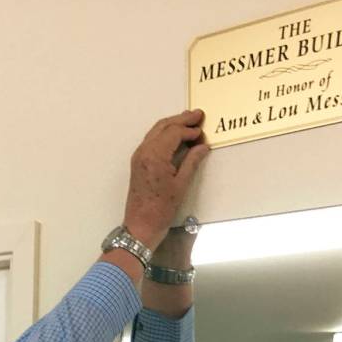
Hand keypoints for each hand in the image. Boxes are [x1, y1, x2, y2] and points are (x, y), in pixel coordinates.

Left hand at [123, 110, 208, 252]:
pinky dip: (164, 134)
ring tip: (188, 121)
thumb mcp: (181, 185)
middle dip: (181, 120)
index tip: (202, 130)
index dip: (189, 129)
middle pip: (163, 126)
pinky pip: (151, 140)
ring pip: (156, 131)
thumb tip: (202, 146)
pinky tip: (175, 136)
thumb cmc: (161, 210)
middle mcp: (144, 151)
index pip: (174, 133)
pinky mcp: (138, 162)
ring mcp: (139, 156)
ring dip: (172, 124)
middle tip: (197, 115)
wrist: (140, 226)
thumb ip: (192, 161)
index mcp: (154, 155)